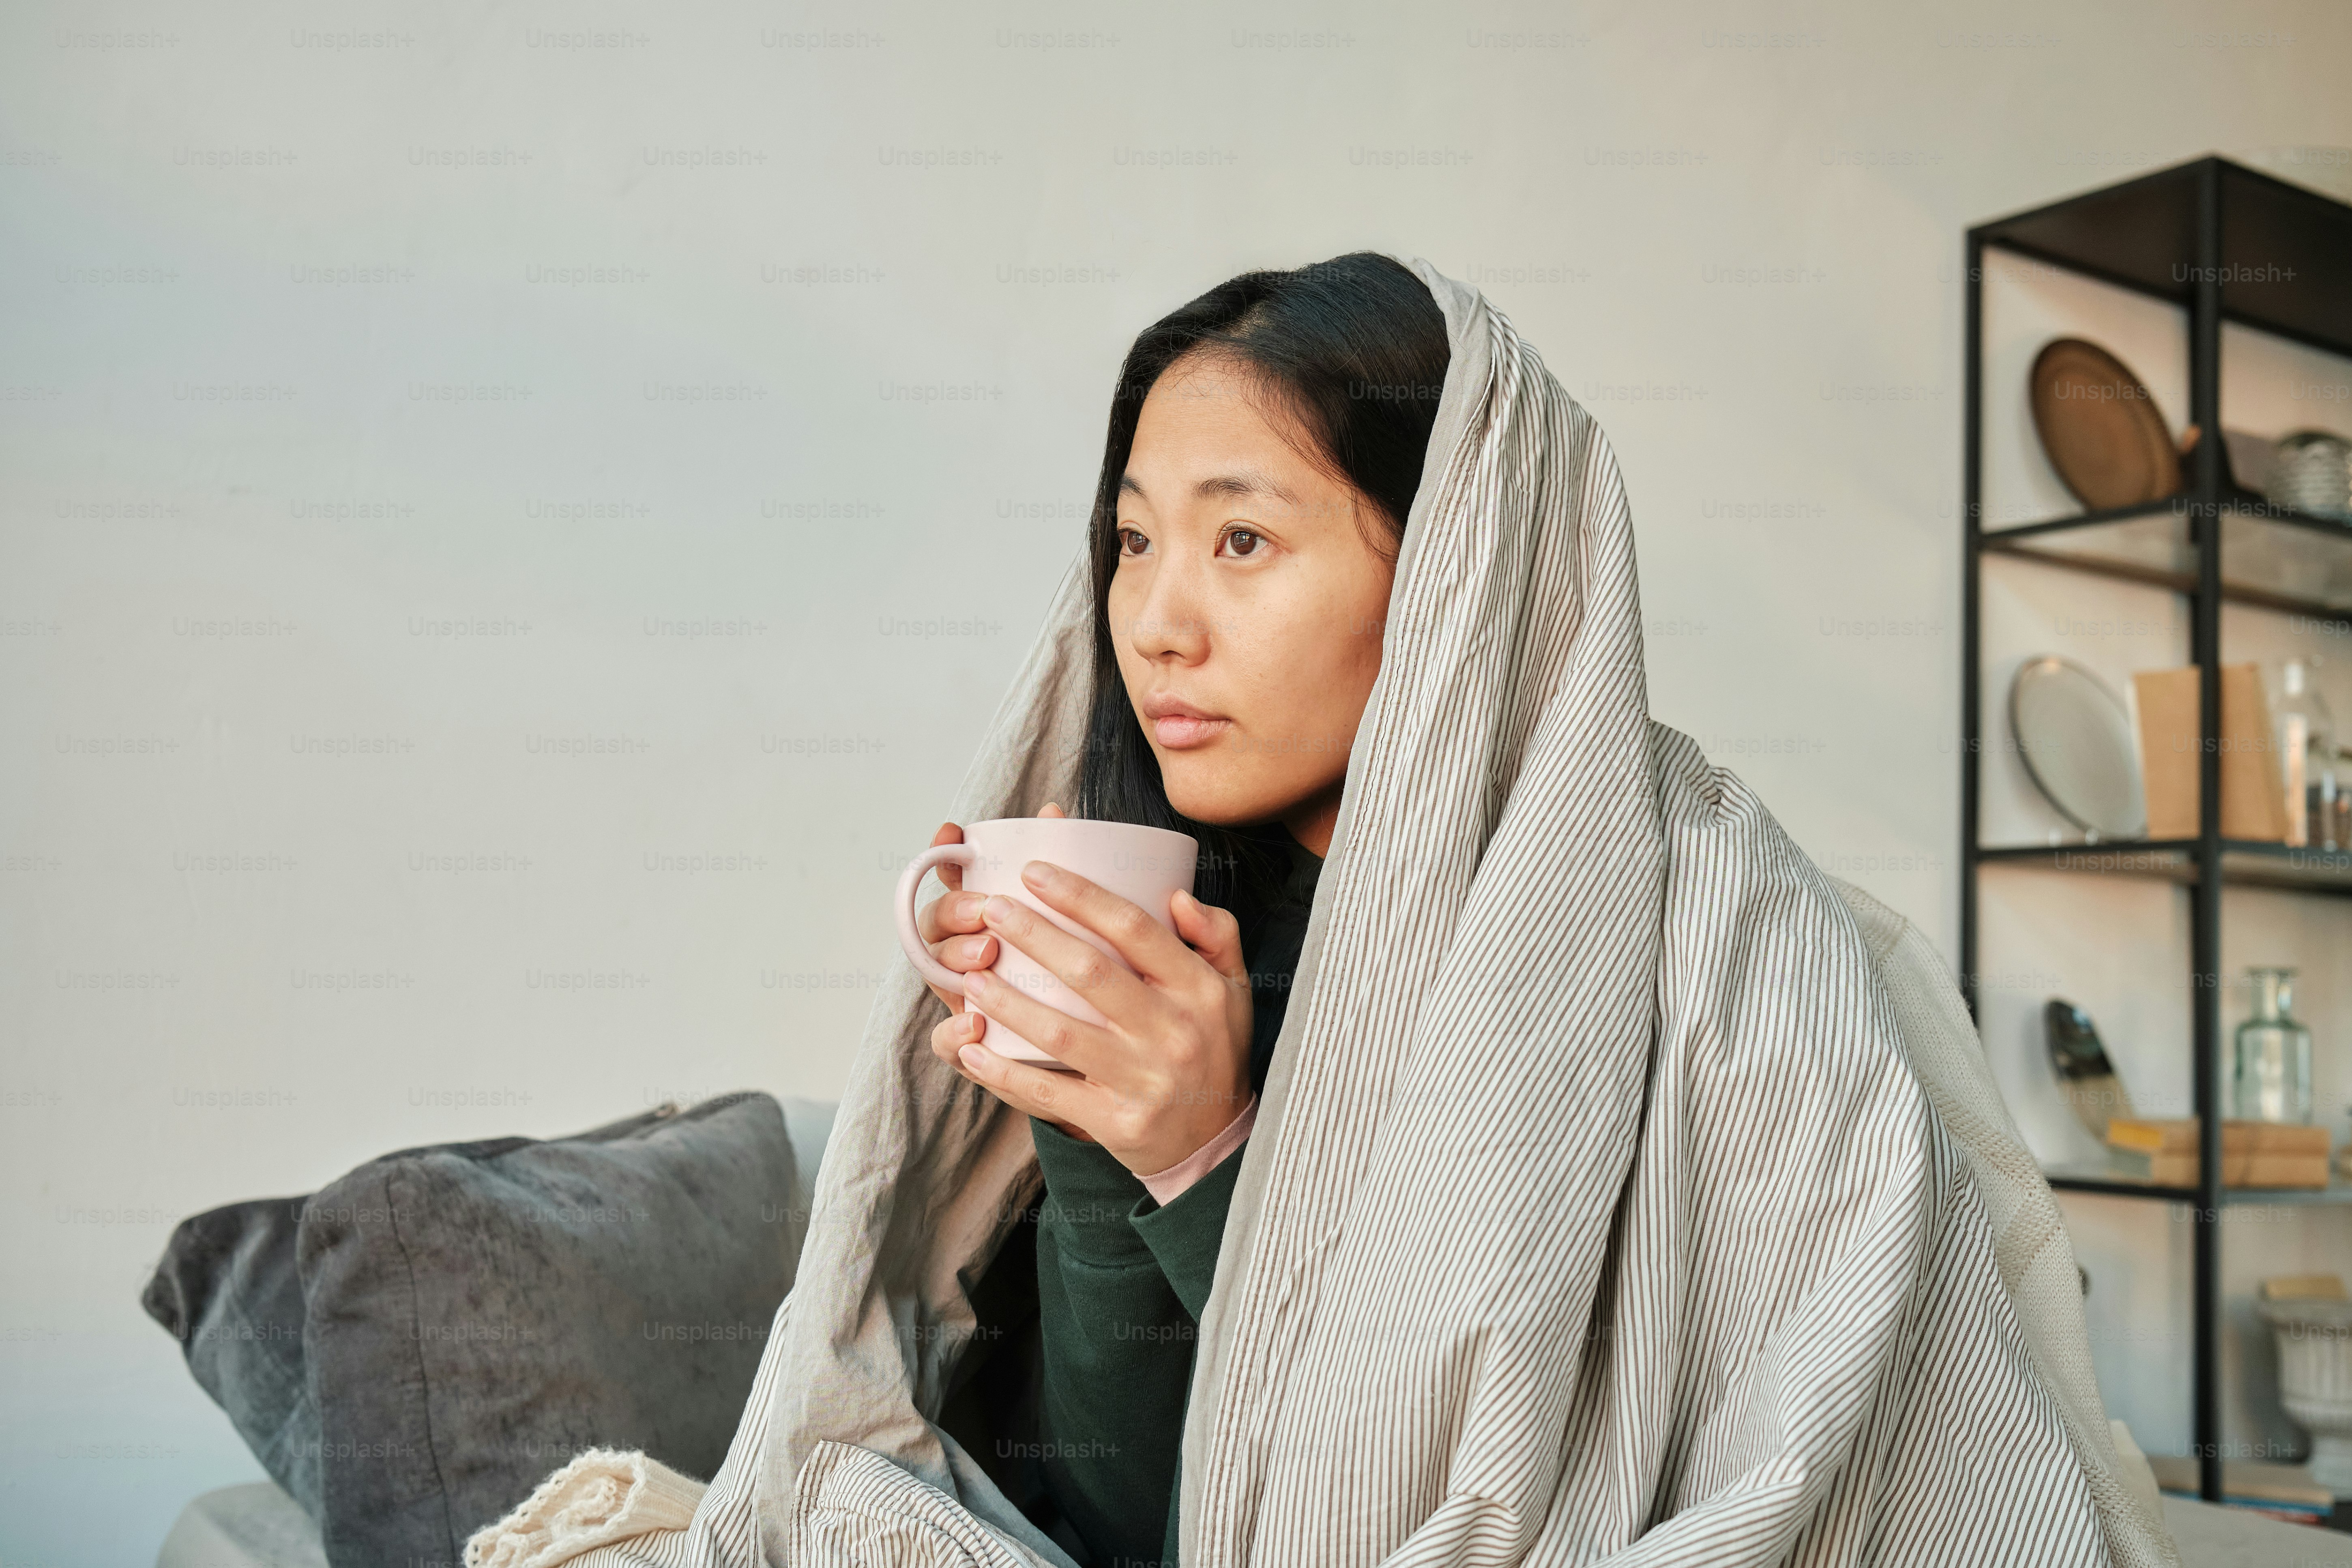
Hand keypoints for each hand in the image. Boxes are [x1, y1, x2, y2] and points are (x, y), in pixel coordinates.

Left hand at [927, 827, 1253, 1177]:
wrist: (1217, 1142)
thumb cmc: (1214, 1048)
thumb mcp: (1233, 987)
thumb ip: (1216, 933)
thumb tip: (1176, 894)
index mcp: (1198, 990)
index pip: (1135, 929)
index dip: (1080, 897)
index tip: (1034, 872)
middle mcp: (1172, 1032)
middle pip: (1090, 973)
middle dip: (1033, 936)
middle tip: (990, 908)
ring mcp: (1143, 1081)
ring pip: (1061, 1033)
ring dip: (1009, 1002)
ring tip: (971, 976)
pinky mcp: (1116, 1122)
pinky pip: (1049, 1093)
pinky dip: (1005, 1073)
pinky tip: (972, 1050)